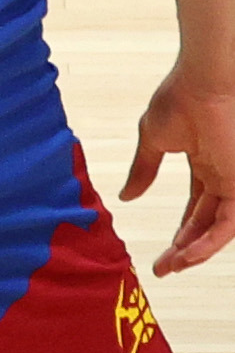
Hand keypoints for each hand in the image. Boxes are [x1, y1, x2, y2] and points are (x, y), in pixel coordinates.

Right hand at [122, 70, 234, 274]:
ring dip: (195, 252)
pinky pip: (227, 225)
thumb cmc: (178, 101)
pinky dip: (208, 243)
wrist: (202, 84)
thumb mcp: (153, 140)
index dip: (180, 233)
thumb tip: (127, 197)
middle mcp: (223, 178)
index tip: (162, 253)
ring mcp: (232, 183)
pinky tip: (187, 255)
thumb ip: (143, 170)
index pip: (196, 210)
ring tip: (172, 267)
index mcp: (206, 166)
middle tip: (163, 268)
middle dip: (184, 249)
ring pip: (218, 231)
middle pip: (206, 225)